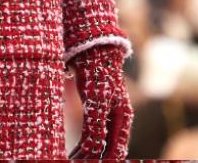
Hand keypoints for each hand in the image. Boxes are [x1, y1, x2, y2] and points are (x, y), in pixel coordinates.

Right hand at [68, 44, 133, 159]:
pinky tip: (73, 156)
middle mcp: (120, 115)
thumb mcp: (101, 97)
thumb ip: (101, 115)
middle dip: (98, 161)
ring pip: (100, 147)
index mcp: (124, 115)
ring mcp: (109, 109)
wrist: (96, 47)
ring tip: (72, 161)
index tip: (93, 162)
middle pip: (113, 152)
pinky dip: (82, 150)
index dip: (108, 159)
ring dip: (86, 158)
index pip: (119, 149)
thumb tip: (96, 136)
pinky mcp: (96, 103)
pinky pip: (91, 136)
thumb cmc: (96, 71)